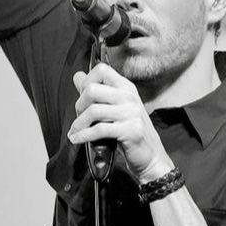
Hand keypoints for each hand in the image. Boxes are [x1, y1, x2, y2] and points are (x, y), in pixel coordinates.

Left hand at [68, 64, 172, 183]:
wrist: (150, 156)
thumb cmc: (131, 132)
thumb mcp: (115, 108)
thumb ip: (97, 92)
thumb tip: (77, 76)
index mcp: (126, 88)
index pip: (102, 70)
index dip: (86, 81)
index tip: (81, 96)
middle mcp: (129, 97)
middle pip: (93, 90)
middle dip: (79, 105)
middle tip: (78, 118)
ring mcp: (131, 113)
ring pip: (94, 110)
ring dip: (79, 124)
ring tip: (75, 132)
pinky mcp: (130, 130)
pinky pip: (100, 129)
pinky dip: (83, 135)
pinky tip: (78, 139)